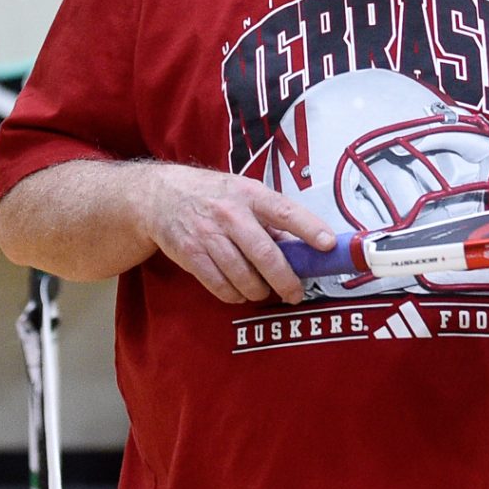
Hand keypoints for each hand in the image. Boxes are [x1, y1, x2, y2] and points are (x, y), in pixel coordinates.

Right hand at [140, 165, 335, 305]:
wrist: (160, 196)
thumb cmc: (212, 195)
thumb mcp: (243, 194)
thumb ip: (271, 219)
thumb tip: (303, 248)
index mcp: (250, 194)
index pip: (285, 212)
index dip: (309, 228)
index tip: (328, 245)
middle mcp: (230, 214)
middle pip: (265, 255)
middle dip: (285, 280)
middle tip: (295, 293)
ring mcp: (208, 235)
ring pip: (244, 277)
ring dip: (259, 291)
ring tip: (262, 290)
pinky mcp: (191, 254)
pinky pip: (220, 286)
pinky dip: (234, 295)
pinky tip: (238, 290)